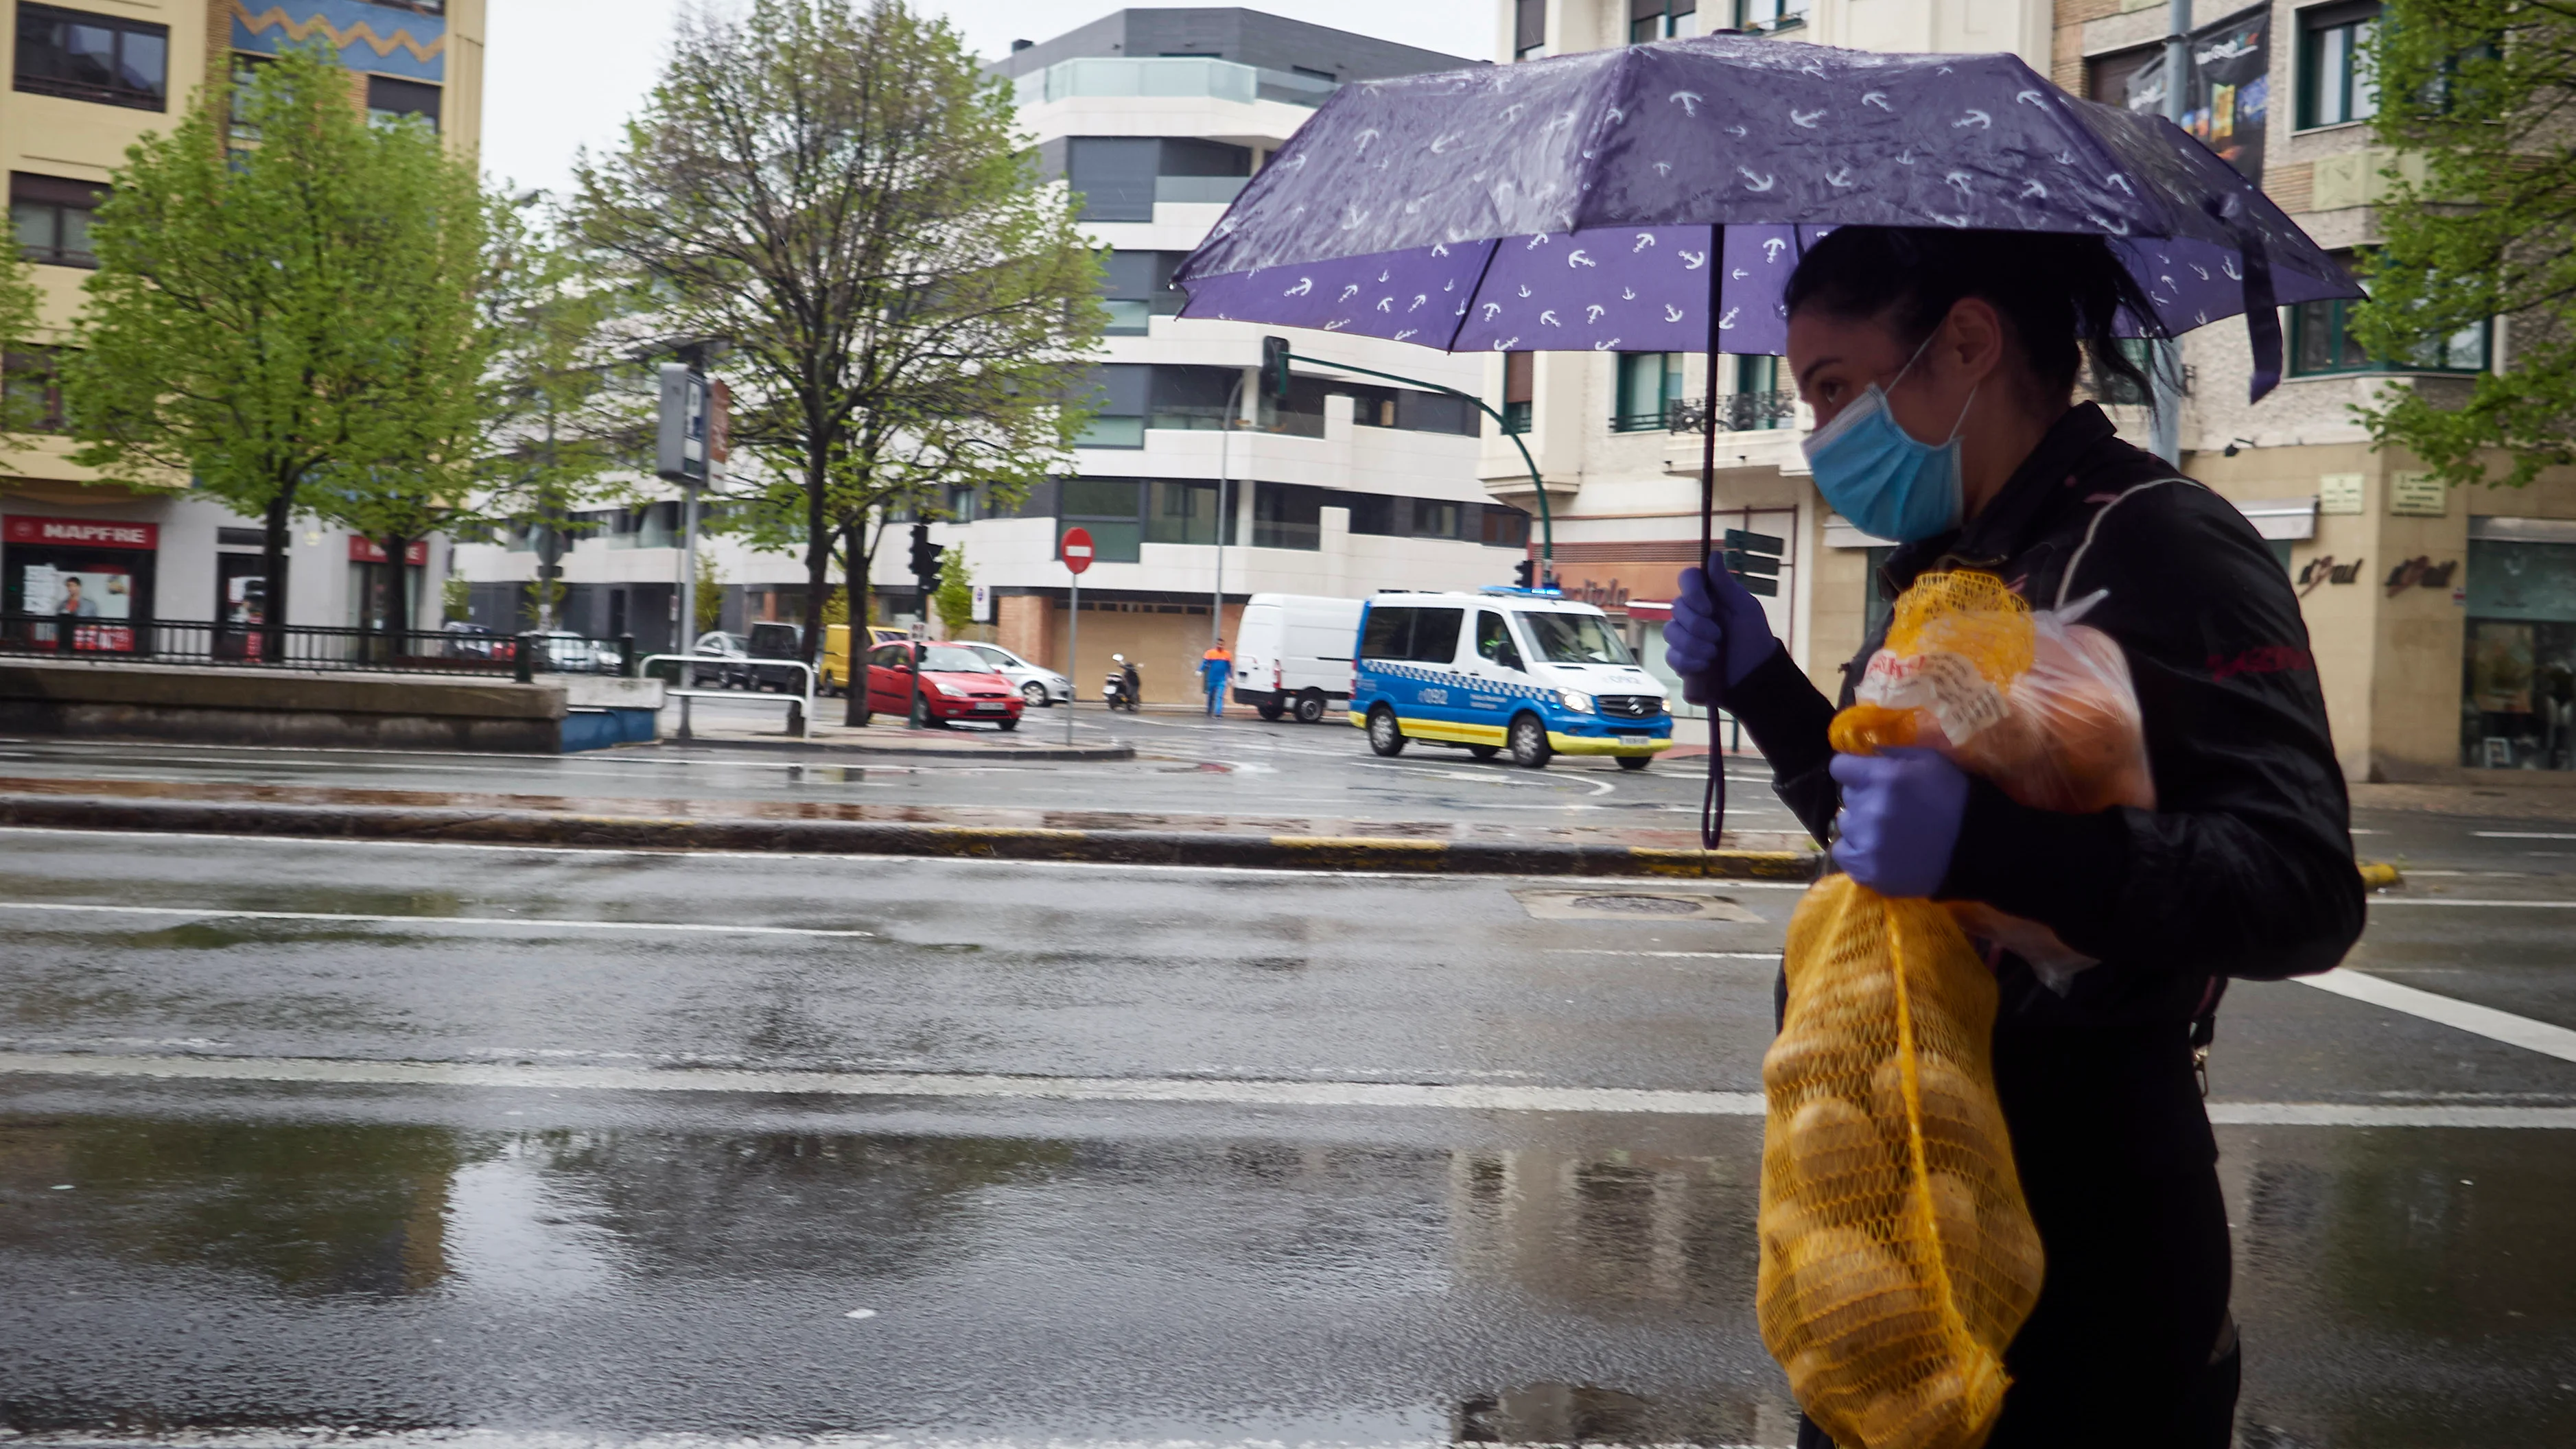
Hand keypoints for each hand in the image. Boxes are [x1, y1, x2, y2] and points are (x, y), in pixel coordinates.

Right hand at [1668, 554, 1779, 704]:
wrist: (1754, 677)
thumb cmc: (1754, 639)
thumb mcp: (1746, 610)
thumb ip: (1727, 585)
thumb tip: (1713, 555)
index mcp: (1709, 596)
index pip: (1688, 579)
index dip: (1692, 591)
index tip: (1707, 608)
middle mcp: (1693, 613)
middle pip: (1676, 607)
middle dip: (1697, 626)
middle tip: (1719, 637)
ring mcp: (1684, 636)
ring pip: (1670, 632)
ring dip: (1693, 645)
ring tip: (1714, 654)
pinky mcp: (1681, 659)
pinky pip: (1672, 656)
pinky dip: (1688, 662)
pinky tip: (1705, 666)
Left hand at [1829, 748, 1969, 898]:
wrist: (1977, 847)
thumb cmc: (1955, 797)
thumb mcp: (1930, 760)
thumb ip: (1892, 753)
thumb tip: (1866, 751)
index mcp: (1882, 777)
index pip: (1839, 767)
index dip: (1852, 770)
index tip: (1865, 777)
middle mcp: (1868, 808)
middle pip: (1846, 797)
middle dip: (1863, 797)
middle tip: (1888, 807)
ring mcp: (1866, 842)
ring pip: (1846, 825)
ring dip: (1861, 825)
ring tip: (1889, 831)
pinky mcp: (1867, 870)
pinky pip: (1842, 853)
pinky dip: (1856, 851)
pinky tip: (1880, 850)